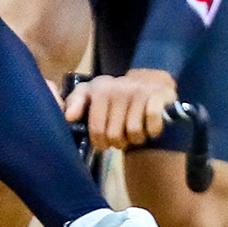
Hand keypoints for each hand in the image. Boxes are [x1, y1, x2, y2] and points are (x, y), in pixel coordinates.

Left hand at [63, 67, 177, 149]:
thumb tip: (69, 117)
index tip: (101, 144)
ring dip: (135, 140)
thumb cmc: (113, 97)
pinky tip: (149, 129)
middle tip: (119, 140)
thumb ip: (74, 104)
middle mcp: (118, 87)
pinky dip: (152, 132)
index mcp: (99, 88)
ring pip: (134, 132)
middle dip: (116, 143)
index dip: (98, 142)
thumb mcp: (91, 96)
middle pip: (114, 134)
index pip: (96, 128)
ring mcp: (138, 91)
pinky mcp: (158, 96)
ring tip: (133, 135)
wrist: (149, 82)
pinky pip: (152, 124)